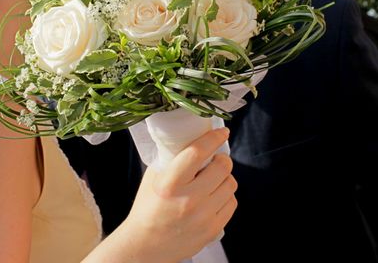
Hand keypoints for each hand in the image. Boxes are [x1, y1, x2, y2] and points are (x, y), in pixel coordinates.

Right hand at [119, 127, 236, 261]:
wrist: (146, 245)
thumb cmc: (148, 208)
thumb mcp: (153, 178)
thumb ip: (171, 159)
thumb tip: (192, 139)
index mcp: (170, 183)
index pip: (197, 153)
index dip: (213, 138)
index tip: (222, 131)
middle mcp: (188, 199)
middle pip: (222, 167)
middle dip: (222, 159)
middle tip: (216, 159)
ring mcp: (203, 216)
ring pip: (230, 184)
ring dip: (224, 177)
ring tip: (213, 179)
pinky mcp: (213, 229)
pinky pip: (231, 203)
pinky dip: (225, 196)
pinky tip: (214, 196)